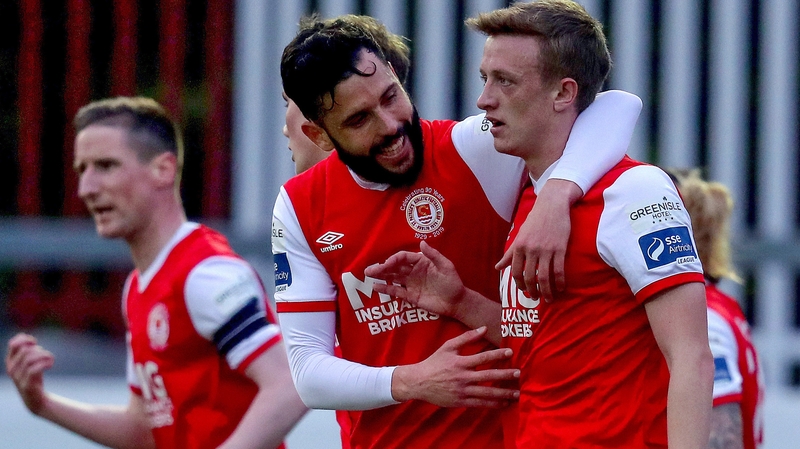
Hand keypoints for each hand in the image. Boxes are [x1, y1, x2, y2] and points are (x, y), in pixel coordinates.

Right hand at [5, 333, 53, 413]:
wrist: (35, 399)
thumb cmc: (33, 377)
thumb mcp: (28, 362)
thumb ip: (27, 350)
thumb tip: (29, 339)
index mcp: (10, 361)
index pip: (13, 344)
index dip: (25, 339)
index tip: (35, 342)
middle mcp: (11, 369)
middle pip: (26, 351)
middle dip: (39, 350)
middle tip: (47, 356)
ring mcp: (17, 378)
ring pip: (30, 358)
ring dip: (45, 355)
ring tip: (51, 359)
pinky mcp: (26, 385)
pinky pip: (34, 369)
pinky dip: (45, 364)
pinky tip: (50, 365)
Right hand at [365, 241, 464, 317]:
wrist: (456, 302)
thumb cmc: (453, 282)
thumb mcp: (446, 266)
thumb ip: (433, 255)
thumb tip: (421, 243)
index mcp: (421, 261)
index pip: (403, 258)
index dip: (393, 260)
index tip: (385, 264)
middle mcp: (413, 271)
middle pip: (394, 267)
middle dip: (381, 268)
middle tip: (369, 270)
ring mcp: (411, 284)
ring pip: (392, 278)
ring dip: (381, 276)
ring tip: (368, 275)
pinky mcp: (410, 296)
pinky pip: (396, 291)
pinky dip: (386, 289)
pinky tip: (376, 287)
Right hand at [391, 327, 518, 407]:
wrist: (419, 382)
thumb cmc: (435, 362)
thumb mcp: (448, 346)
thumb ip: (466, 338)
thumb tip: (483, 328)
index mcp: (460, 362)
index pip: (483, 358)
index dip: (497, 354)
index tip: (510, 353)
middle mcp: (463, 377)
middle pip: (488, 376)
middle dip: (505, 375)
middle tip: (518, 374)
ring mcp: (462, 391)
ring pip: (487, 393)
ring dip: (503, 393)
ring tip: (516, 393)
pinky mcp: (461, 402)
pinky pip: (480, 404)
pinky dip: (493, 404)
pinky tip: (503, 404)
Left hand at [495, 179, 579, 301]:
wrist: (552, 204)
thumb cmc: (535, 220)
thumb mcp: (520, 236)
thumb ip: (509, 253)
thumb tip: (497, 267)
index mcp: (519, 246)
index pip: (516, 272)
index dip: (519, 284)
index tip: (523, 291)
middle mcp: (531, 249)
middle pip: (529, 277)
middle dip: (532, 291)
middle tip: (535, 298)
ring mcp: (546, 249)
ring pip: (544, 277)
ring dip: (546, 291)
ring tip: (549, 298)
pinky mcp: (560, 248)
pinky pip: (559, 270)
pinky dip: (560, 282)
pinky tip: (561, 288)